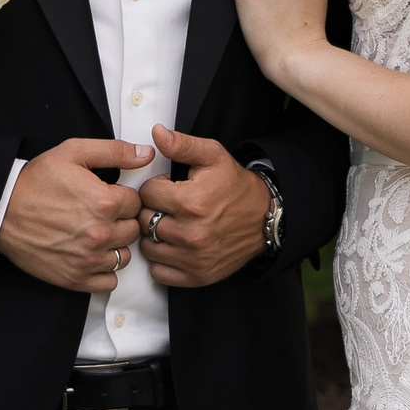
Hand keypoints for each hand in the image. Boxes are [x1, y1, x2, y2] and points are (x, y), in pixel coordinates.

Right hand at [0, 138, 152, 291]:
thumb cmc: (35, 182)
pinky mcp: (75, 278)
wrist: (1, 211)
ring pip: (124, 256)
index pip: (136, 203)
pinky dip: (104, 271)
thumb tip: (146, 154)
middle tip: (100, 214)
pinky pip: (109, 282)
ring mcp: (88, 260)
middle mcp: (100, 234)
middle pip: (133, 230)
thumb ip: (115, 151)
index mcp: (104, 203)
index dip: (122, 198)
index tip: (108, 197)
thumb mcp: (73, 153)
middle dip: (121, 221)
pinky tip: (91, 255)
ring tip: (94, 234)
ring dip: (114, 246)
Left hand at [137, 126, 271, 285]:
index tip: (167, 188)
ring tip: (170, 225)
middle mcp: (191, 234)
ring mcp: (193, 258)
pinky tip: (174, 246)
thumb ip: (182, 145)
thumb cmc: (235, 186)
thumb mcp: (213, 157)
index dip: (154, 188)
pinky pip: (160, 272)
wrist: (265, 218)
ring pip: (147, 248)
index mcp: (191, 202)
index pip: (146, 194)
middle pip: (144, 221)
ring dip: (154, 236)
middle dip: (151, 210)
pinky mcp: (197, 276)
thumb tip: (157, 133)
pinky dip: (162, 260)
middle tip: (168, 207)